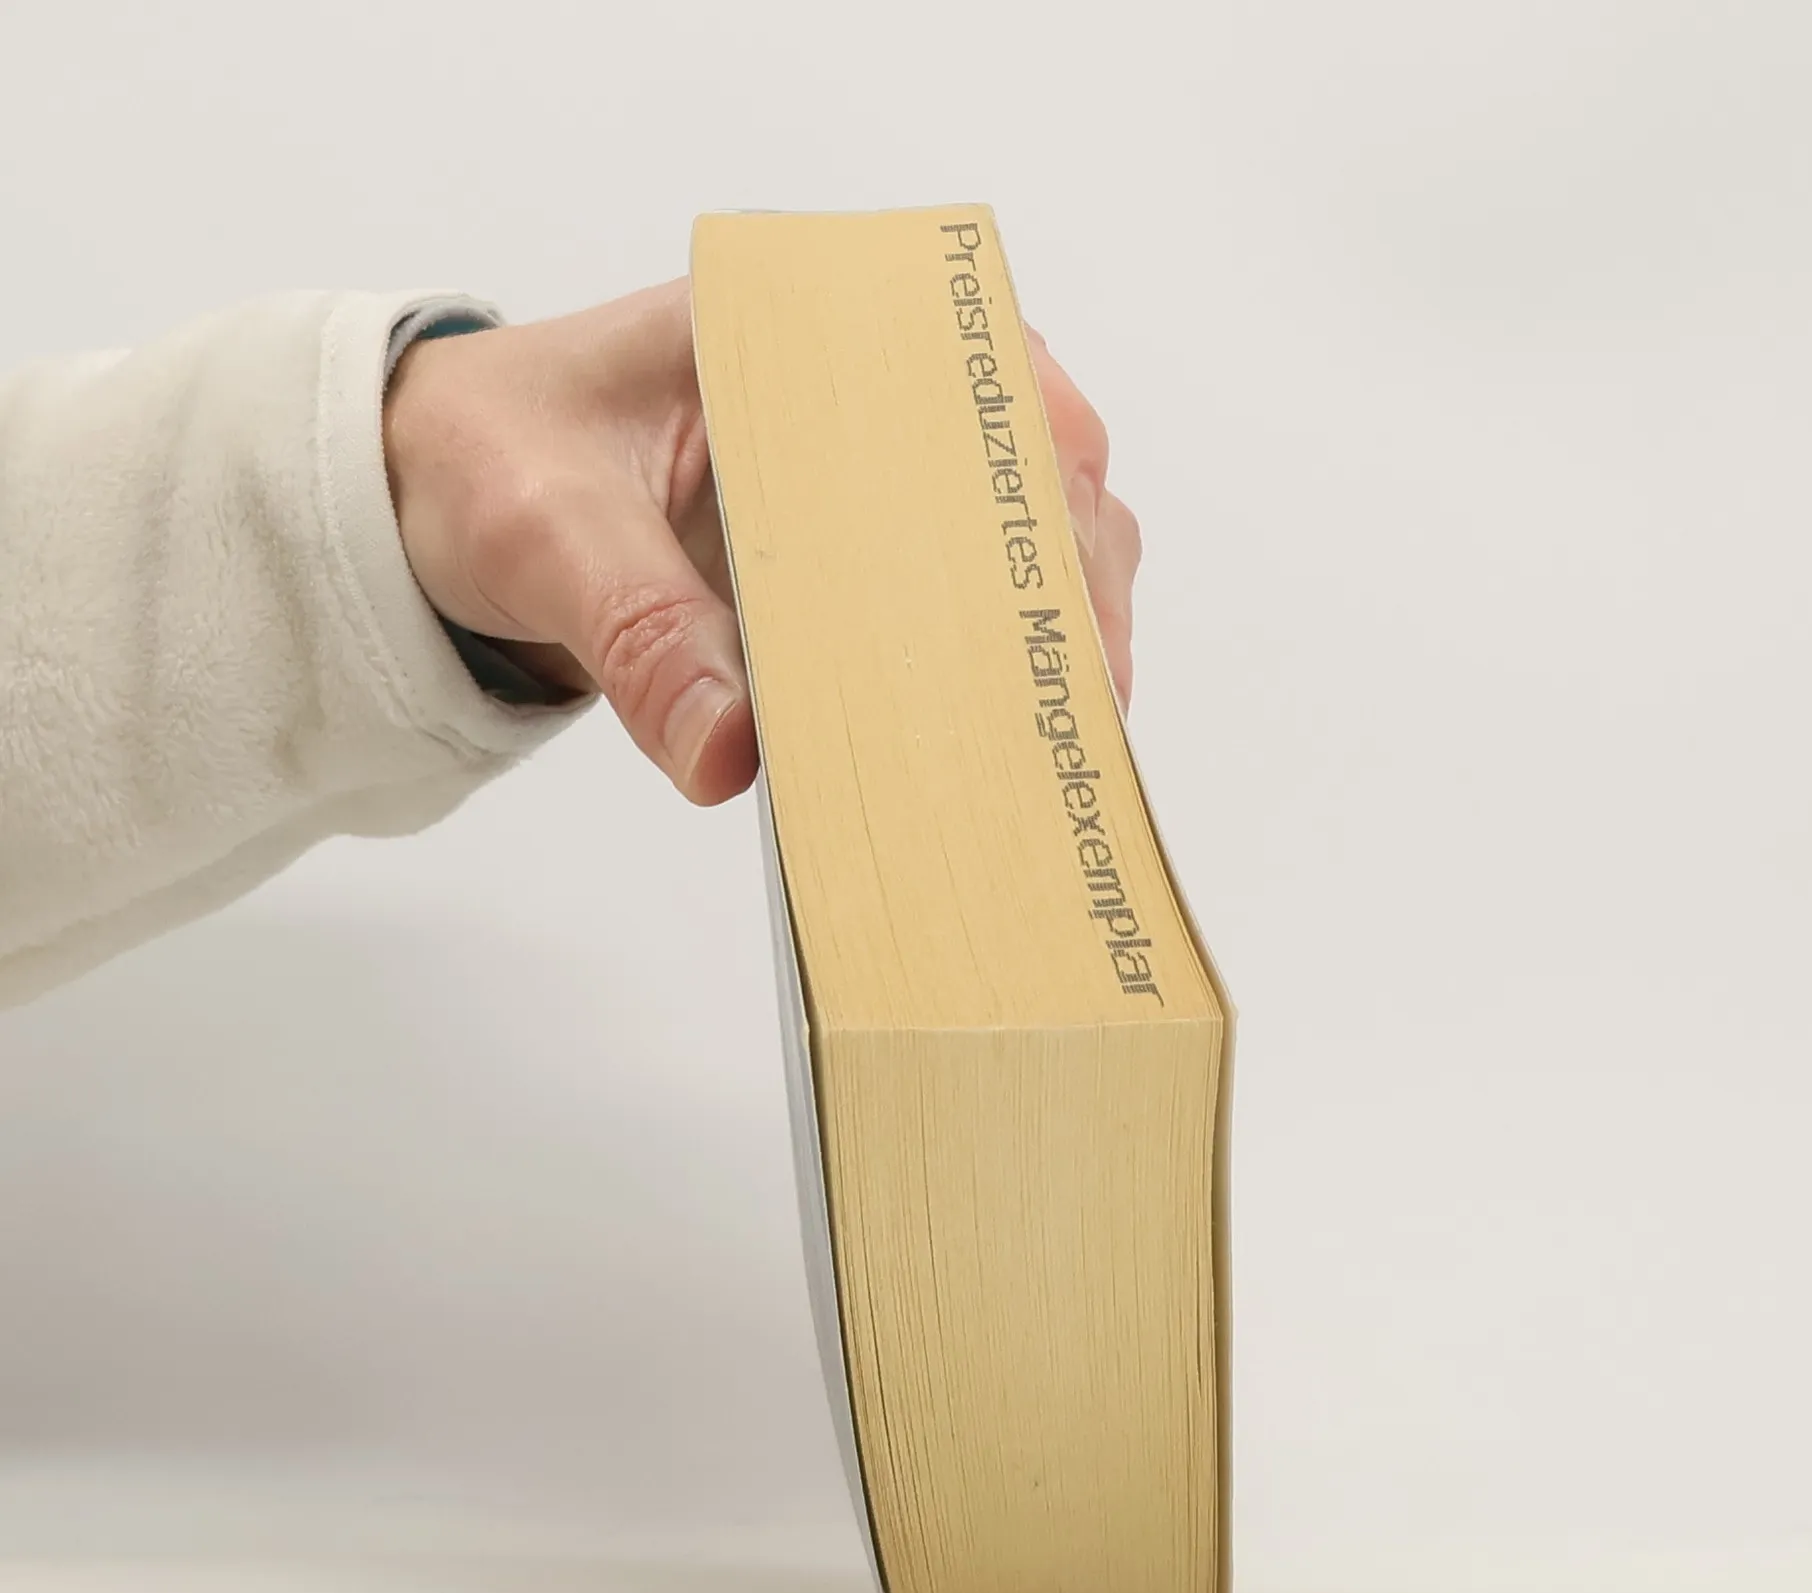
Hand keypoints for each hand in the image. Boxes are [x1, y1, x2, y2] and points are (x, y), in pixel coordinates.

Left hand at [384, 281, 1142, 805]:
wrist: (432, 496)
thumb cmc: (487, 462)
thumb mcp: (544, 535)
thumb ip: (637, 633)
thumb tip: (731, 754)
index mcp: (795, 326)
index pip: (974, 369)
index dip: (1045, 469)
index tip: (1068, 580)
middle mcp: (859, 384)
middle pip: (1030, 459)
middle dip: (1070, 575)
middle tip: (1085, 698)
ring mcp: (868, 471)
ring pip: (1018, 532)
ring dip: (1053, 623)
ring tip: (1071, 731)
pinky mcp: (857, 553)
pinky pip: (956, 598)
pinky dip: (995, 663)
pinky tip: (1007, 735)